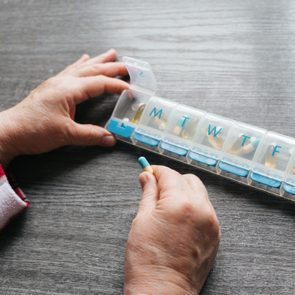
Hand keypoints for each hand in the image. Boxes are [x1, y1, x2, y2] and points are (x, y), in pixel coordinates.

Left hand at [0, 49, 128, 164]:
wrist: (10, 131)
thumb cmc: (34, 131)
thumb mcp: (66, 135)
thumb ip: (90, 135)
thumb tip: (111, 138)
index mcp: (68, 90)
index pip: (99, 83)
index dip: (116, 85)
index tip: (131, 89)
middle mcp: (63, 82)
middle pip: (93, 71)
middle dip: (112, 67)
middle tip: (128, 66)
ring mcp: (56, 83)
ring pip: (82, 68)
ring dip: (98, 61)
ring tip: (111, 54)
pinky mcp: (52, 88)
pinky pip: (71, 71)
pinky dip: (81, 64)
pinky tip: (84, 59)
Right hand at [124, 166, 219, 294]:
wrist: (163, 292)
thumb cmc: (147, 259)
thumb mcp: (142, 220)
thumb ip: (148, 193)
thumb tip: (146, 175)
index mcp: (179, 203)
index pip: (169, 174)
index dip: (156, 171)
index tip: (148, 173)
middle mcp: (200, 208)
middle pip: (188, 179)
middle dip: (172, 180)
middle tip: (157, 190)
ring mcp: (211, 222)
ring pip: (199, 192)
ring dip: (184, 192)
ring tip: (168, 205)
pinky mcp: (215, 234)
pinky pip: (206, 208)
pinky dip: (193, 205)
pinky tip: (180, 217)